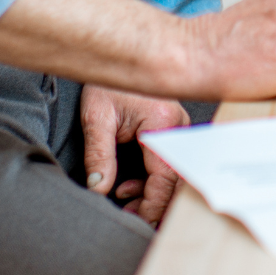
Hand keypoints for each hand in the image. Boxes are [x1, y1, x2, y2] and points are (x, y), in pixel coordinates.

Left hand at [80, 86, 190, 224]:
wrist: (116, 56)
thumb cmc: (108, 82)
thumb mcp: (97, 119)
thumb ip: (99, 156)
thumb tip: (99, 189)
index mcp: (162, 124)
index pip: (164, 177)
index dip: (152, 204)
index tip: (135, 219)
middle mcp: (178, 128)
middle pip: (175, 179)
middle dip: (154, 203)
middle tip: (129, 217)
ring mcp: (178, 129)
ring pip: (173, 174)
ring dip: (152, 192)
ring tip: (124, 200)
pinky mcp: (172, 131)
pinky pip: (168, 163)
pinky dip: (151, 179)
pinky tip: (128, 185)